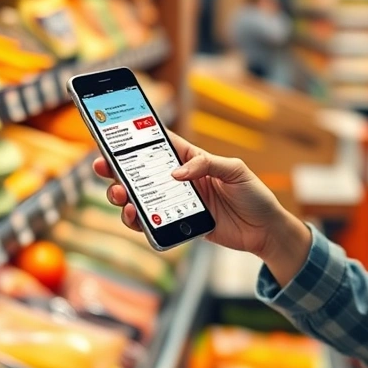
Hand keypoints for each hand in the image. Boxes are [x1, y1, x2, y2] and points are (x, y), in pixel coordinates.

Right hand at [93, 132, 310, 283]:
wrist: (265, 230)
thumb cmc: (254, 194)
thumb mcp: (236, 170)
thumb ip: (207, 165)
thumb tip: (176, 173)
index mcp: (192, 159)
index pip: (159, 144)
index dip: (134, 139)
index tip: (111, 137)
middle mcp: (180, 179)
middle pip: (141, 172)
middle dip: (117, 169)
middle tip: (102, 168)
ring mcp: (177, 202)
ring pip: (140, 197)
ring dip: (123, 196)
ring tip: (120, 196)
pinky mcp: (179, 223)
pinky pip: (152, 222)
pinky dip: (138, 221)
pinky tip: (134, 217)